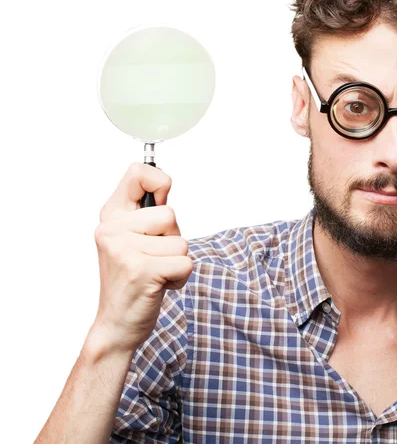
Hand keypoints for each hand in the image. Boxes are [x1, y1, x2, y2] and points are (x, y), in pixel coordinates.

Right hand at [91, 162, 192, 352]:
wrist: (116, 324)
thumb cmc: (131, 279)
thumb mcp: (131, 239)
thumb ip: (145, 212)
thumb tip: (165, 182)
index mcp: (110, 217)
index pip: (137, 173)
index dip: (159, 181)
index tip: (162, 197)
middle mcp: (112, 230)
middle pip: (170, 214)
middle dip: (172, 238)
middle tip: (153, 257)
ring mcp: (124, 250)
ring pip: (180, 242)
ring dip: (176, 261)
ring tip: (155, 273)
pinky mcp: (140, 271)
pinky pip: (185, 263)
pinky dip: (180, 277)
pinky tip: (159, 285)